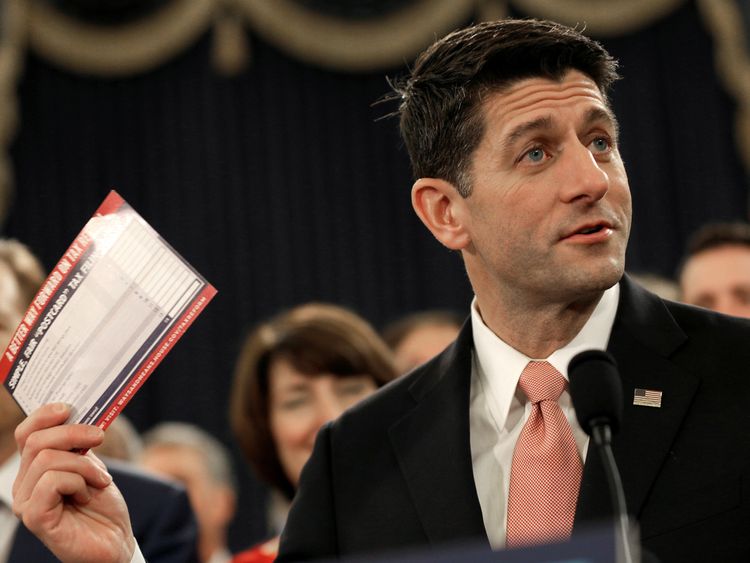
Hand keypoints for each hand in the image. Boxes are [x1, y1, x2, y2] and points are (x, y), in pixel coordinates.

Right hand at [13, 403, 134, 562]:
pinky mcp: (35, 517)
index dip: (44, 414)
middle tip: (99, 437)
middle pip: (37, 441)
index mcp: (34, 469)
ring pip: (47, 459)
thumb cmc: (102, 506)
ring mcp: (26, 502)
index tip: (70, 408)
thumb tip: (81, 412)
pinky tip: (87, 495)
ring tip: (99, 480)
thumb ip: (80, 445)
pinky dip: (78, 481)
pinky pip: (52, 481)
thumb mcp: (93, 466)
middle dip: (74, 433)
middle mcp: (24, 485)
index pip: (26, 433)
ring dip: (84, 464)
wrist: (115, 542)